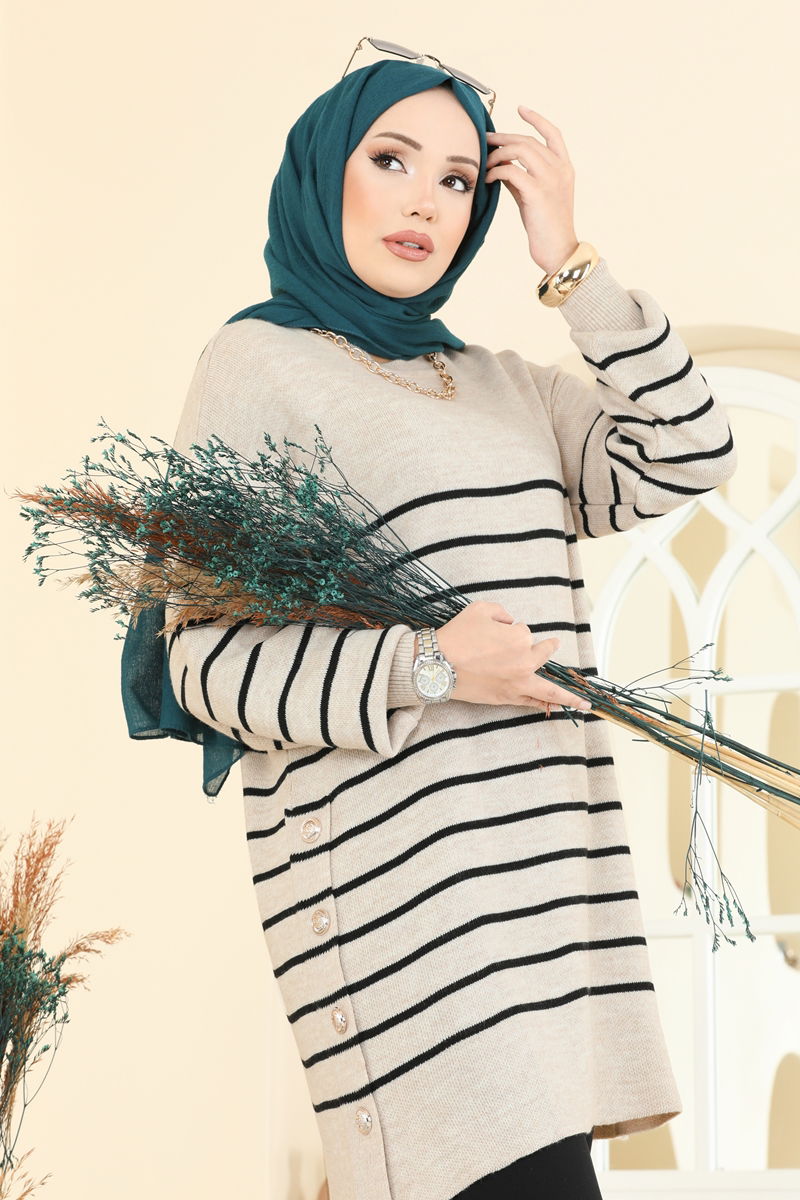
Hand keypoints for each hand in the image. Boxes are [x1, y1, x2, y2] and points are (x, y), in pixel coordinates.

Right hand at [435, 601, 590, 711]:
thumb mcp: (479, 609)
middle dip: (546, 647)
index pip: (523, 632)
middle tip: (553, 644)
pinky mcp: (507, 698)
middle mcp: (524, 660)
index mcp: (519, 637)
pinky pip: (532, 702)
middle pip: (542, 654)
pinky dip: (545, 704)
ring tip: (584, 703)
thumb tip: (510, 622)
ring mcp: (518, 682)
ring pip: (550, 689)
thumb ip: (501, 612)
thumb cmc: (457, 635)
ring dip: (569, 696)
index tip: (492, 634)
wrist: (437, 665)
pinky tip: (558, 708)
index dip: (508, 631)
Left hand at [485, 106, 578, 276]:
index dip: (536, 119)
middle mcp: (560, 169)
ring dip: (498, 154)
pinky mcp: (537, 193)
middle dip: (503, 137)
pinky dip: (496, 171)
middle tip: (486, 140)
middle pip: (528, 140)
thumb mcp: (535, 195)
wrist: (559, 250)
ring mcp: (550, 180)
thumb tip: (501, 163)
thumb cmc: (545, 225)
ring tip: (486, 163)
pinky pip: (511, 171)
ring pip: (520, 150)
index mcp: (565, 167)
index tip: (520, 109)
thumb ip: (522, 176)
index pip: (553, 133)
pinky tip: (488, 178)